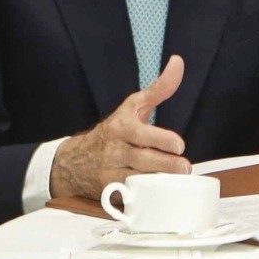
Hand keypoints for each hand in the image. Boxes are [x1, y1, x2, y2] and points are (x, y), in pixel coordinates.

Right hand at [49, 55, 190, 199]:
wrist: (73, 161)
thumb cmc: (113, 131)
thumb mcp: (133, 107)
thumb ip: (159, 88)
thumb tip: (178, 62)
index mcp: (120, 128)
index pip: (141, 135)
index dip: (161, 140)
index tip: (179, 145)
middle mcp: (113, 150)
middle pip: (142, 160)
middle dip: (166, 165)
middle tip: (185, 167)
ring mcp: (109, 173)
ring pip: (137, 180)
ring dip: (159, 182)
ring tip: (177, 181)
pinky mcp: (108, 192)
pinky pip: (128, 196)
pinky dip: (143, 197)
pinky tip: (158, 195)